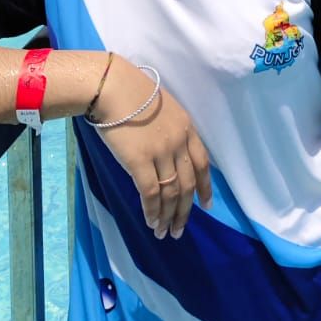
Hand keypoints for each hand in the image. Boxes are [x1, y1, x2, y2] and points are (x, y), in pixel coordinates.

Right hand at [93, 57, 211, 238]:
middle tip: (180, 230)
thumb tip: (167, 157)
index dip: (206, 187)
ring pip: (171, 193)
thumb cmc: (132, 94)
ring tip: (164, 233)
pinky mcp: (140, 161)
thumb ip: (170, 131)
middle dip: (185, 211)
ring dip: (168, 216)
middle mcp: (179, 142)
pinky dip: (153, 211)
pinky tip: (151, 222)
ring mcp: (162, 152)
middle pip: (189, 183)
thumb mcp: (162, 108)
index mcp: (187, 128)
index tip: (207, 206)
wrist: (113, 87)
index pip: (203, 163)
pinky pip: (151, 193)